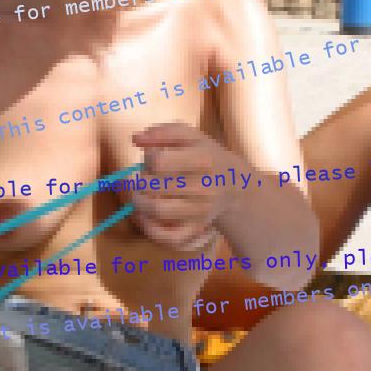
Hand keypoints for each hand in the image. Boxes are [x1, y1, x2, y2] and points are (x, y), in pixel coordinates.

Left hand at [131, 122, 241, 252]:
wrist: (234, 185)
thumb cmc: (206, 156)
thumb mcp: (190, 136)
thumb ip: (162, 132)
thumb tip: (136, 138)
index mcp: (203, 160)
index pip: (159, 162)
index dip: (147, 160)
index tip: (151, 160)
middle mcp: (204, 188)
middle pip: (154, 187)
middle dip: (139, 181)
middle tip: (142, 179)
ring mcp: (200, 213)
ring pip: (156, 211)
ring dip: (138, 202)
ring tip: (140, 195)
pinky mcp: (195, 231)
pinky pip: (166, 238)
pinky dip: (148, 229)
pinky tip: (144, 216)